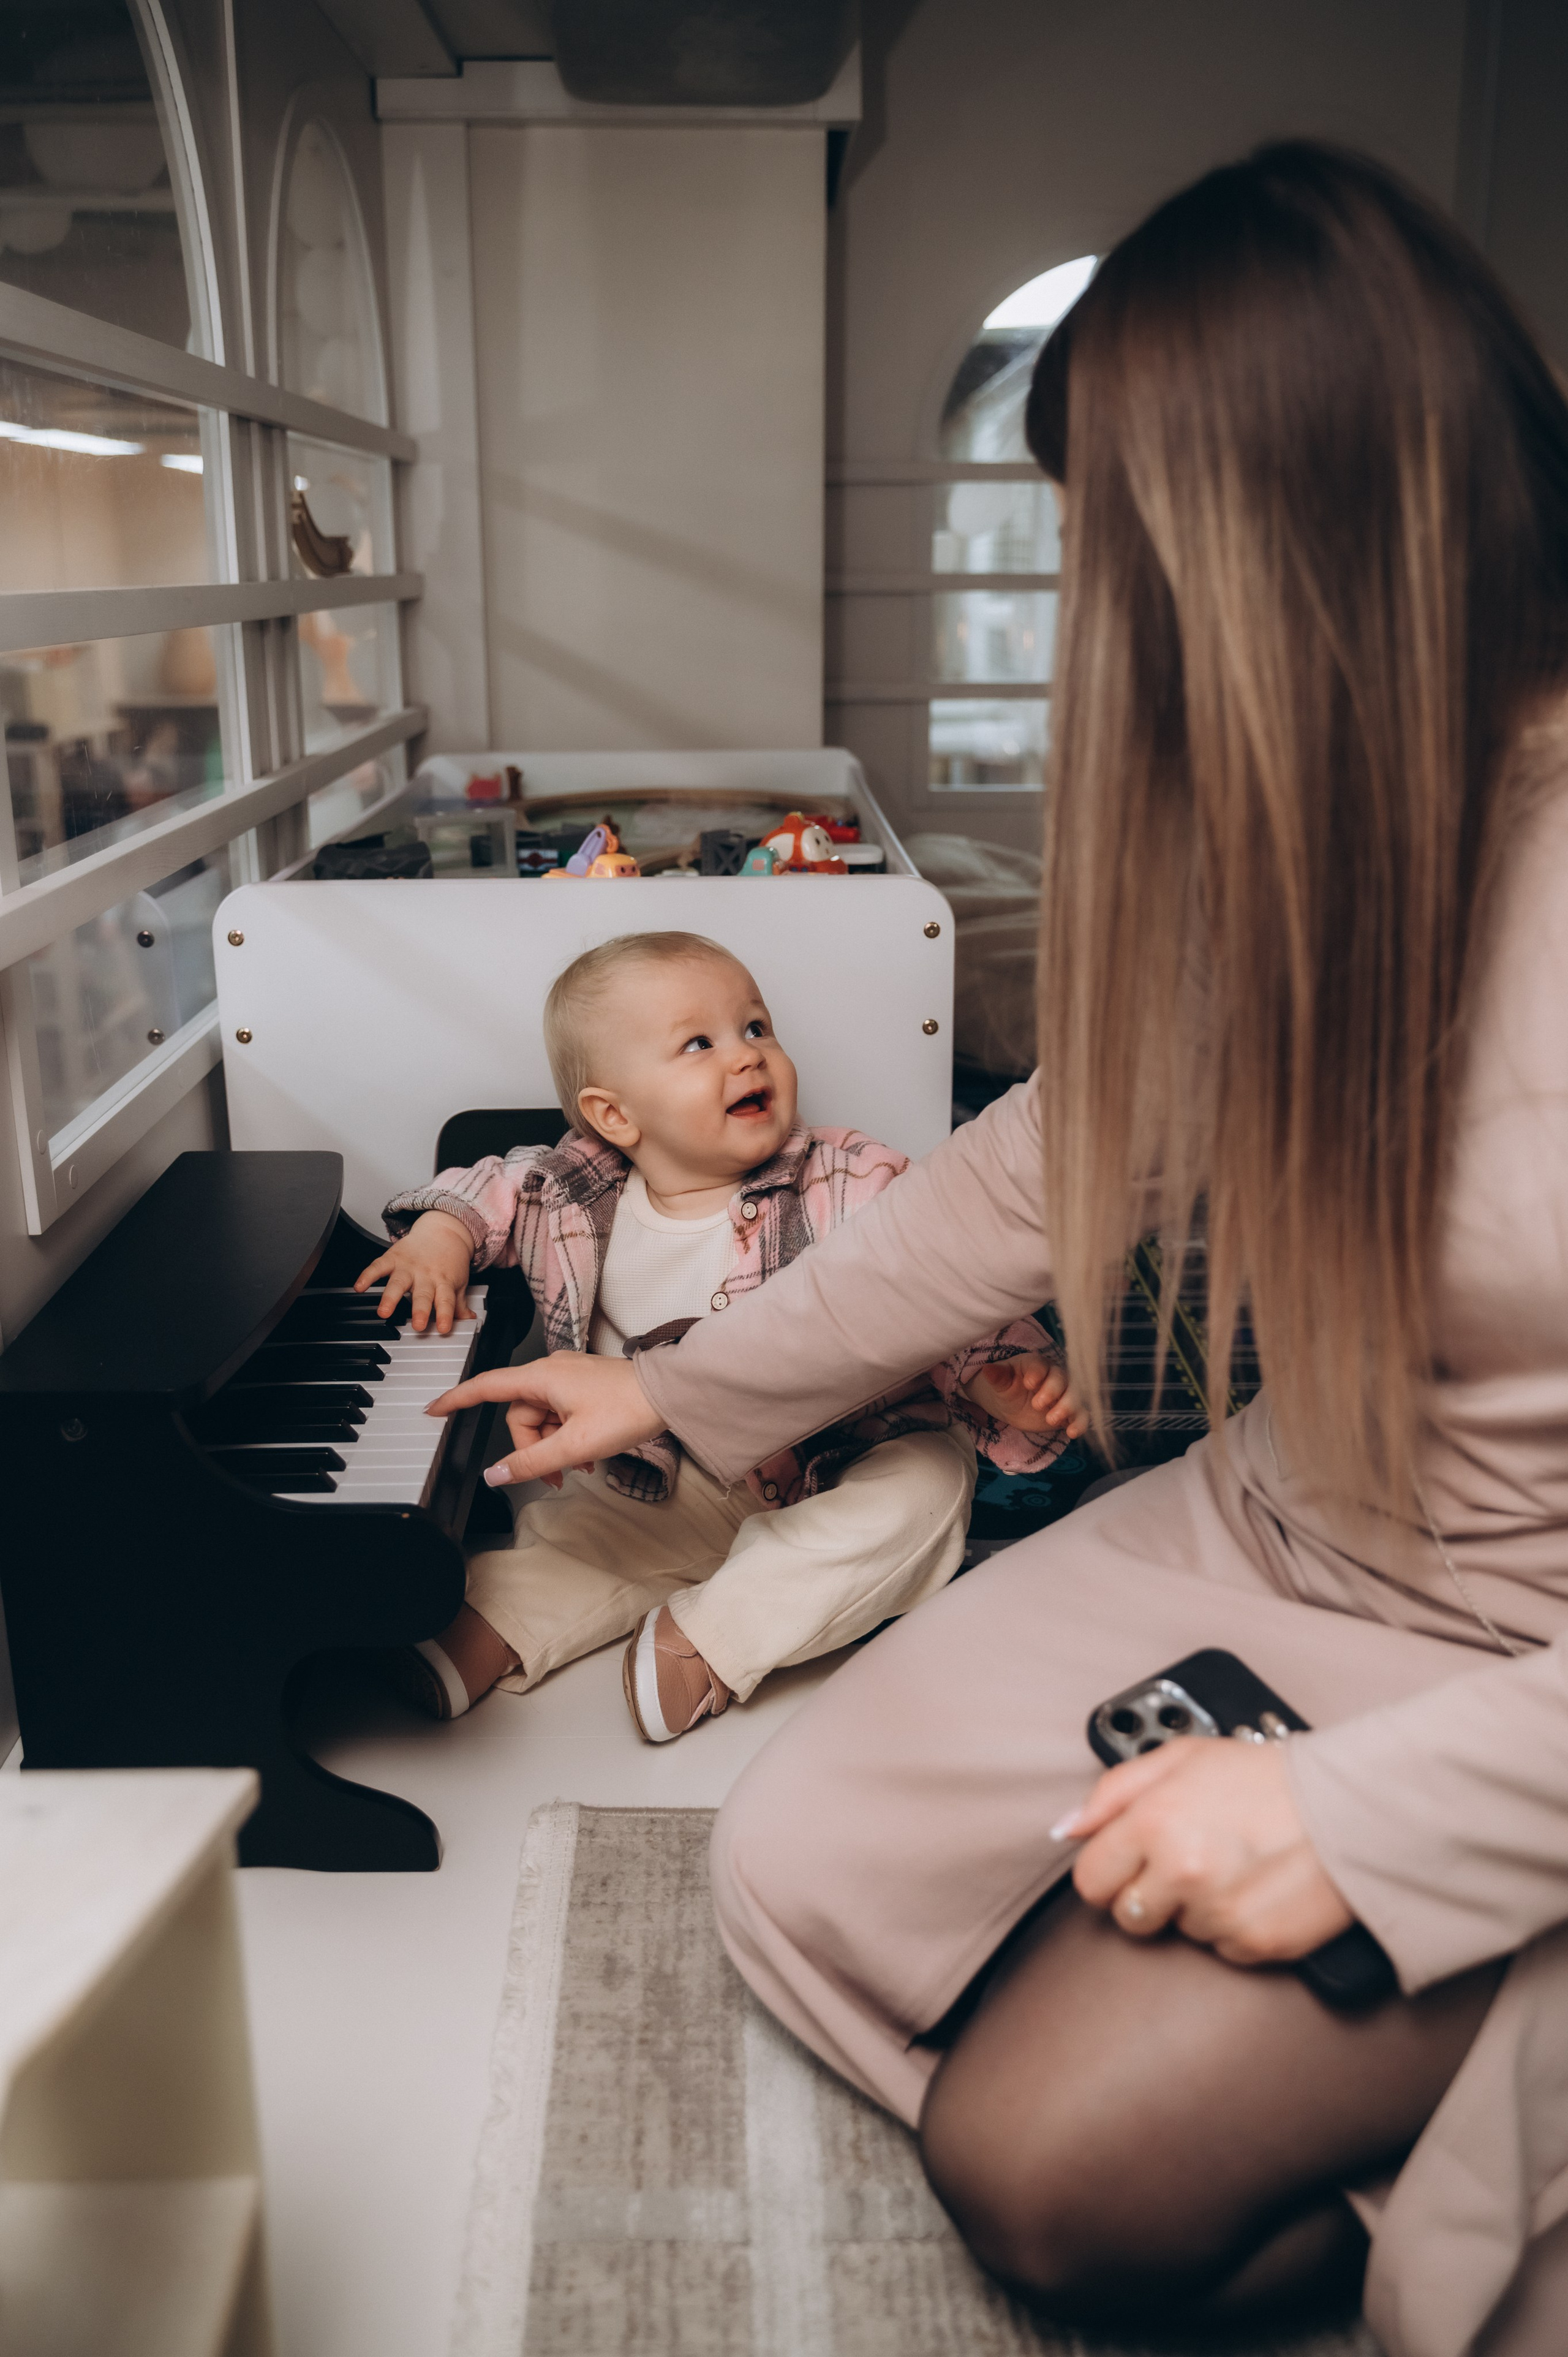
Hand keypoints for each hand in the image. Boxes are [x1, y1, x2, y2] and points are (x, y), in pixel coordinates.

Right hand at [354, 1210, 474, 1333]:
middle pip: (423, 1294)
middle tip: (417, 1325)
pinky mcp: (393, 1258)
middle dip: (420, 1310)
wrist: (443, 1230)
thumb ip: (458, 1304)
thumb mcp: (458, 1282)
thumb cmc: (449, 1260)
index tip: (443, 1329)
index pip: (446, 1301)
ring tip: (384, 1311)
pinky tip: (359, 1287)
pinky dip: (367, 1276)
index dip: (445, 1315)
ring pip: (398, 1282)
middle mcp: (426, 1275)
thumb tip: (468, 1321)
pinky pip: (378, 1266)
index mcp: (443, 1282)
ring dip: (391, 1297)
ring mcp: (409, 1266)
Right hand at [425, 1350, 664, 1488]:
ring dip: (555, 1446)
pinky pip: (562, 1415)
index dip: (457, 1400)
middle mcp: (551, 1371)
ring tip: (582, 1464)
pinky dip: (569, 1436)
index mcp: (541, 1377)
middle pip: (521, 1416)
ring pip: (544, 1420)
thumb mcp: (575, 1443)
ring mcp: (569, 1377)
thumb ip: (531, 1462)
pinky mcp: (584, 1386)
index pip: (486, 1387)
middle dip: (533, 1448)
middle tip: (556, 1474)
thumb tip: (495, 1475)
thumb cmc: (628, 1408)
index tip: (434, 1410)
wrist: (670, 1393)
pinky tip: (589, 1454)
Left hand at [964, 1352, 1087, 1437]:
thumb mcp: (1000, 1384)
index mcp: (1036, 1365)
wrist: (1012, 1404)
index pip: (1040, 1365)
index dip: (1037, 1373)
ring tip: (1051, 1419)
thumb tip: (987, 1369)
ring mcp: (1064, 1394)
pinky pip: (1081, 1415)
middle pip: (1062, 1380)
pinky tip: (1071, 1432)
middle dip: (1052, 1391)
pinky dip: (1079, 1423)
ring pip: (1075, 1397)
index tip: (1029, 1383)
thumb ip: (998, 1377)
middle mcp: (1054, 1376)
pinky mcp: (1070, 1412)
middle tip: (1037, 1404)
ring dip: (1067, 1407)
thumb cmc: (1007, 1388)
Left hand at [1055, 1737, 1354, 1965]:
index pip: (1090, 1879)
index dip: (1110, 1870)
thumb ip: (1114, 1791)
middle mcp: (1181, 1870)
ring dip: (1195, 1907)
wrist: (1349, 1809)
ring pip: (1178, 1931)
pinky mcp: (1254, 1942)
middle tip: (1187, 1862)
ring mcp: (1217, 1911)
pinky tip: (1255, 1889)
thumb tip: (1067, 1830)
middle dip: (1148, 1894)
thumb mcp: (1183, 1758)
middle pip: (1128, 1915)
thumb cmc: (1265, 1777)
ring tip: (1232, 1866)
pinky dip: (1233, 1925)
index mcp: (1154, 1821)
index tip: (1132, 1861)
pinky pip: (1221, 1948)